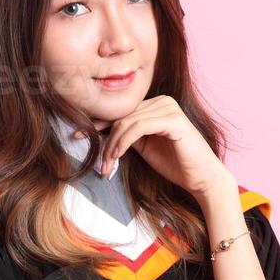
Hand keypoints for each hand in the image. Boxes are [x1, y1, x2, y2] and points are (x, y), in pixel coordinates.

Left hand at [92, 96, 232, 198]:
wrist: (202, 178)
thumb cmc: (176, 164)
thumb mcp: (144, 146)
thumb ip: (127, 136)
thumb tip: (100, 133)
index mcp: (156, 105)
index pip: (122, 112)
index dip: (99, 123)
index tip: (78, 135)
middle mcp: (162, 101)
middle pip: (122, 116)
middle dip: (105, 139)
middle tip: (98, 163)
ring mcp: (169, 108)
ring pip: (127, 122)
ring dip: (112, 145)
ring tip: (106, 164)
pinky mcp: (173, 119)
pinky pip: (138, 127)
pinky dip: (123, 142)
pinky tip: (117, 155)